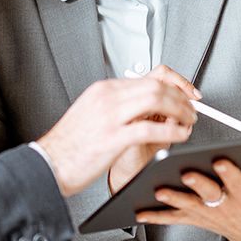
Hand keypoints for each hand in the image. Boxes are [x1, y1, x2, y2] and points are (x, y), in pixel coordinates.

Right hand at [38, 78, 196, 195]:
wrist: (47, 164)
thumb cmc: (70, 145)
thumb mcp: (93, 113)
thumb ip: (118, 106)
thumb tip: (148, 106)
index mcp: (104, 90)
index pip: (149, 76)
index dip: (175, 83)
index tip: (188, 93)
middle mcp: (108, 97)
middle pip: (157, 85)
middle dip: (182, 97)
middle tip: (192, 110)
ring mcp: (110, 116)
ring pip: (157, 99)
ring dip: (181, 111)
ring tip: (189, 122)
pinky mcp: (112, 137)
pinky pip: (151, 128)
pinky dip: (172, 131)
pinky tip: (179, 136)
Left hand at [135, 151, 240, 240]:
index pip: (236, 181)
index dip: (229, 172)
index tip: (220, 161)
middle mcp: (224, 205)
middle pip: (209, 193)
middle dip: (196, 184)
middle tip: (183, 174)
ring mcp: (207, 214)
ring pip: (187, 206)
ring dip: (171, 199)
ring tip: (155, 191)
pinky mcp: (195, 219)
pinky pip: (173, 219)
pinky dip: (156, 216)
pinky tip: (137, 211)